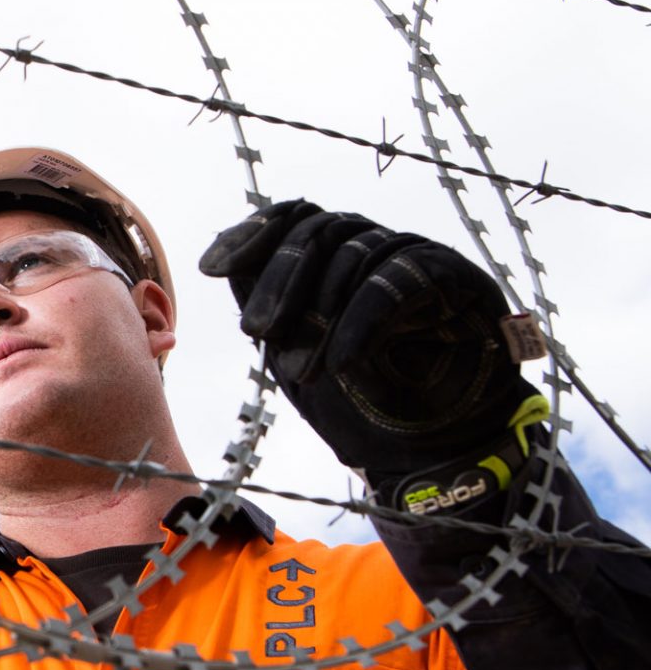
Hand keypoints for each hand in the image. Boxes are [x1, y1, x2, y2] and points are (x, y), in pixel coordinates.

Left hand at [198, 200, 545, 513]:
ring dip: (320, 316)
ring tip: (302, 371)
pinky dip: (363, 322)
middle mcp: (376, 246)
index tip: (213, 268)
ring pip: (356, 255)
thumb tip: (223, 261)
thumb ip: (267, 307)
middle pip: (319, 232)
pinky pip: (398, 283)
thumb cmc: (362, 402)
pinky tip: (344, 362)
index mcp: (337, 256)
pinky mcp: (456, 277)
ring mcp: (416, 257)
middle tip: (257, 332)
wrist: (431, 450)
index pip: (293, 219)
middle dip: (280, 282)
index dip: (251, 235)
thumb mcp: (296, 351)